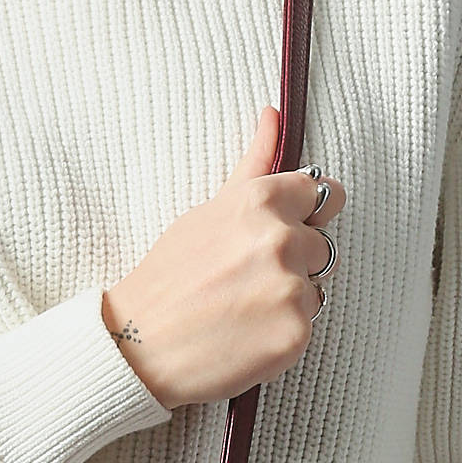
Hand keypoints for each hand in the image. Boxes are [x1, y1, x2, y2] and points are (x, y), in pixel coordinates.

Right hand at [101, 103, 346, 410]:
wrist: (137, 347)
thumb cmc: (166, 279)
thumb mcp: (207, 211)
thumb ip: (253, 165)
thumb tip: (273, 115)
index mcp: (260, 202)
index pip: (325, 194)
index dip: (307, 216)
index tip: (285, 232)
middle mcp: (280, 240)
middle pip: (324, 245)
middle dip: (296, 262)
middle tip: (246, 282)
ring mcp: (290, 289)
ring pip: (316, 289)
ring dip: (289, 300)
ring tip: (242, 310)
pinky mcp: (294, 334)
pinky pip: (306, 328)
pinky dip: (281, 336)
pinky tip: (244, 337)